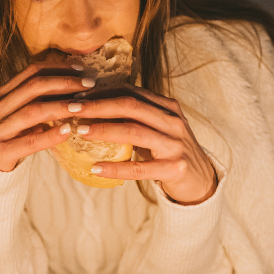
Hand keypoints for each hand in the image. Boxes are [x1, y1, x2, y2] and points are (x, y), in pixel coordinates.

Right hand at [0, 60, 96, 171]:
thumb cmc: (10, 136)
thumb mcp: (19, 114)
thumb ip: (38, 100)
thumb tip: (74, 84)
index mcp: (2, 94)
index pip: (31, 72)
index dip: (57, 68)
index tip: (81, 70)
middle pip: (33, 87)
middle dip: (64, 83)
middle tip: (88, 85)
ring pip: (32, 112)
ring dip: (59, 107)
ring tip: (80, 107)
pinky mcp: (0, 152)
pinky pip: (29, 142)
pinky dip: (49, 136)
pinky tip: (67, 131)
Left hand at [69, 84, 218, 203]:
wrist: (201, 181)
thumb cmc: (170, 152)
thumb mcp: (158, 128)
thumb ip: (135, 117)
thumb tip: (92, 106)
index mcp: (167, 107)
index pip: (131, 92)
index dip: (102, 92)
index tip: (77, 95)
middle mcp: (173, 122)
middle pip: (130, 107)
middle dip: (98, 105)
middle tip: (72, 108)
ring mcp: (175, 145)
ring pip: (134, 132)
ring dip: (104, 130)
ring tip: (80, 131)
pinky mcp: (175, 169)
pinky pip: (139, 168)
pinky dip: (116, 168)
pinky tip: (96, 168)